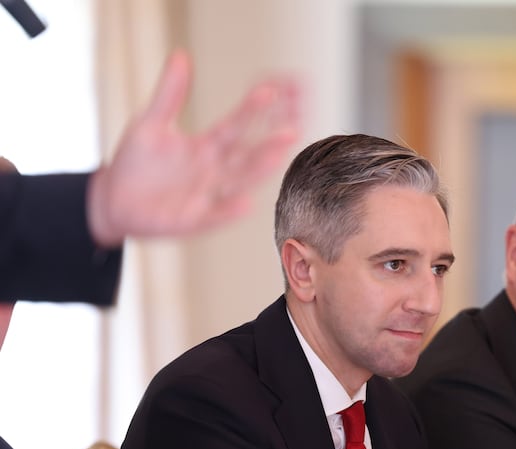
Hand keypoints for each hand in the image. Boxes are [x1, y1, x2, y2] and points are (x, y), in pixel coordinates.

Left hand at [87, 49, 300, 245]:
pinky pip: (215, 215)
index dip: (254, 108)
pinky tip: (246, 204)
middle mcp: (215, 170)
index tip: (273, 90)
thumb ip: (170, 94)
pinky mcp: (194, 219)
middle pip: (248, 153)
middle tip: (294, 125)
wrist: (115, 201)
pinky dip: (230, 210)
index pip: (238, 124)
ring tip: (279, 153)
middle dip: (271, 140)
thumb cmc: (136, 163)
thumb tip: (181, 56)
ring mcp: (208, 194)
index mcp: (208, 146)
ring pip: (239, 180)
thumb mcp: (150, 124)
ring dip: (259, 169)